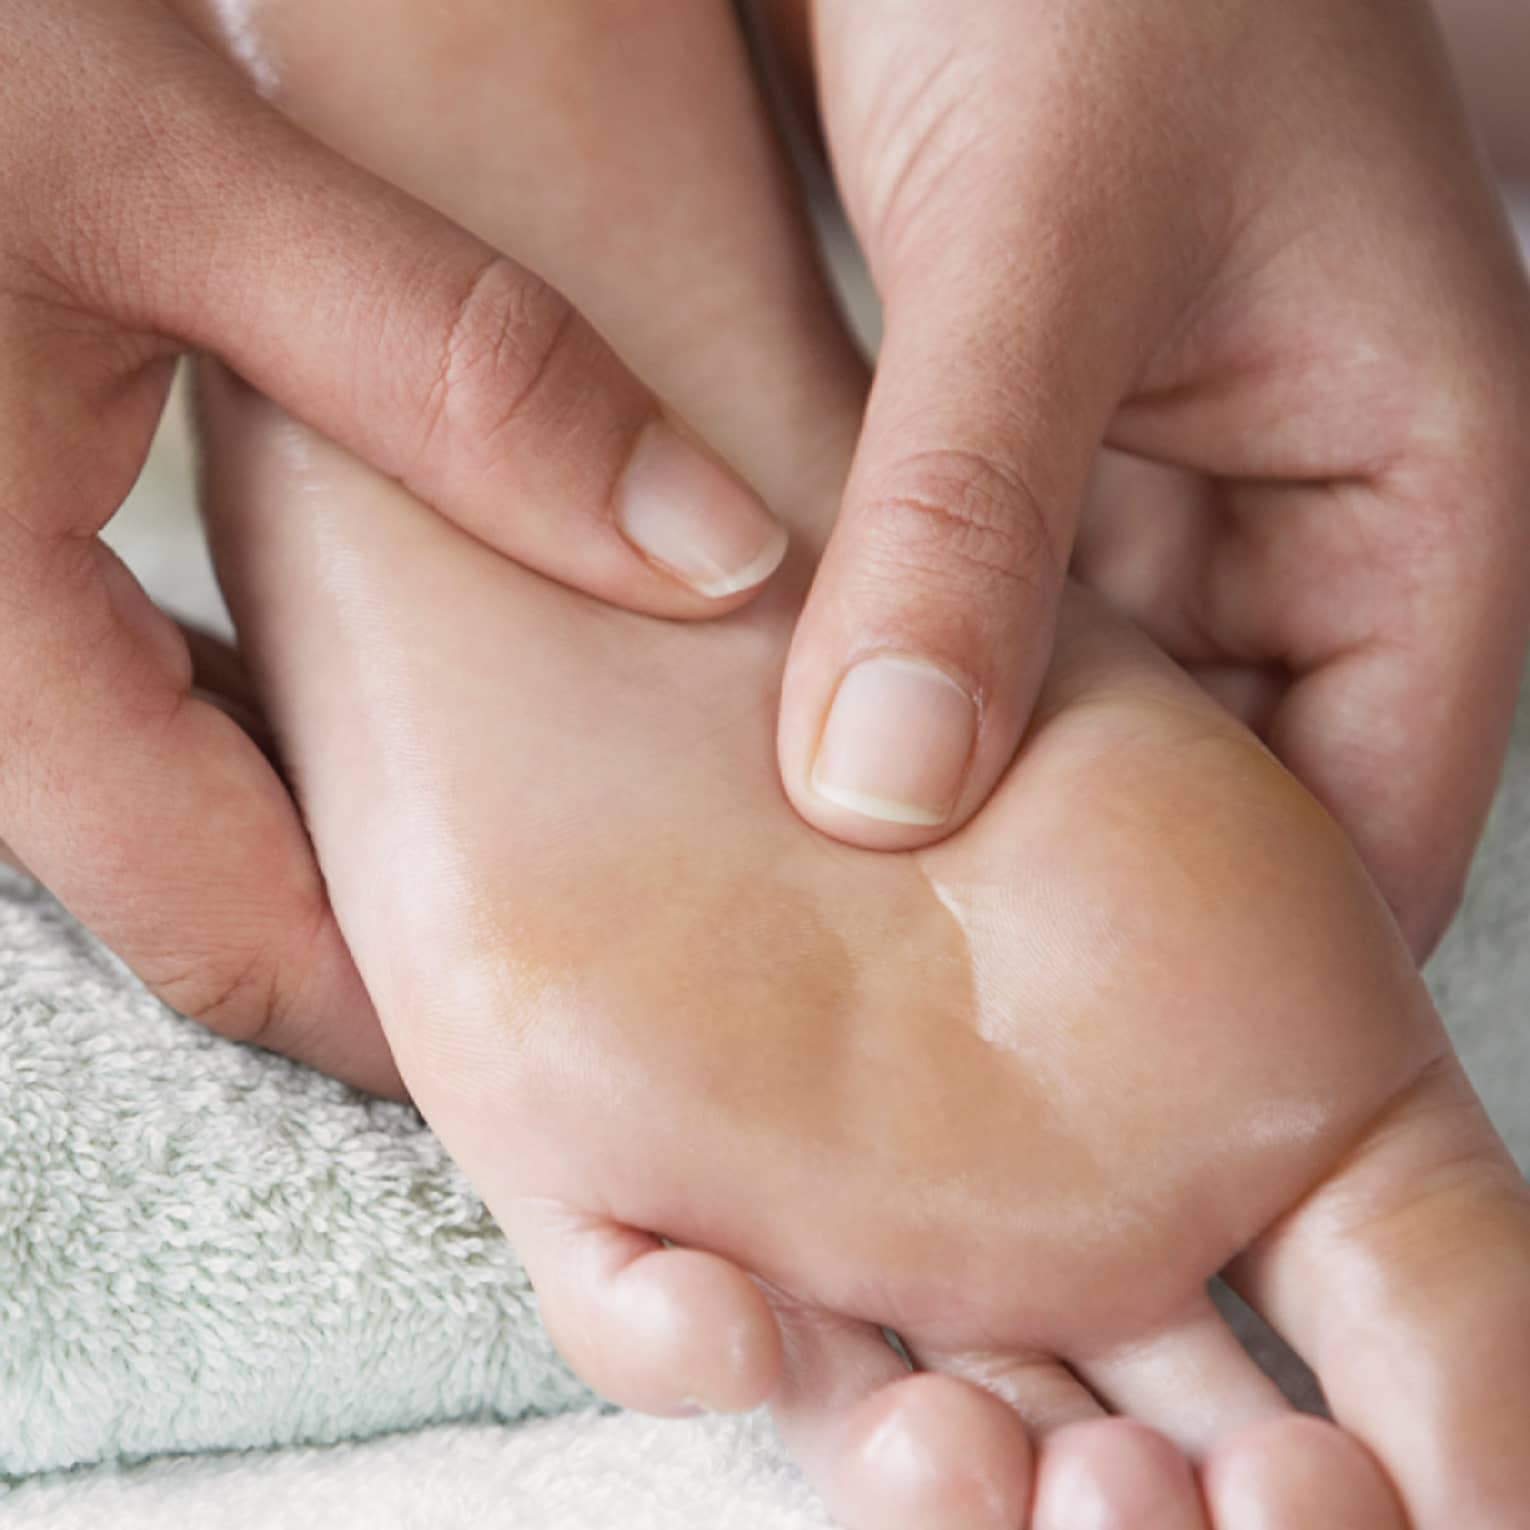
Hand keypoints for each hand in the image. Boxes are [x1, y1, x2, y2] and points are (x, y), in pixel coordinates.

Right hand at [0, 0, 780, 1089]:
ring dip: (332, 820)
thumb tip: (707, 550)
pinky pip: (130, 699)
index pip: (228, 936)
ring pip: (168, 803)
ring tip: (515, 797)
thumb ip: (450, 369)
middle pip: (203, 893)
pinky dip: (258, 716)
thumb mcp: (177, 174)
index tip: (569, 1039)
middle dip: (386, 932)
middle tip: (578, 920)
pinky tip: (377, 662)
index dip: (405, 1017)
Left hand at [762, 0, 1529, 954]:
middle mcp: (1297, 516)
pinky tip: (794, 757)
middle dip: (1083, 904)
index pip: (1375, 816)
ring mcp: (1160, 498)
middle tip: (924, 1038)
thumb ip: (969, 514)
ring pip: (1086, 717)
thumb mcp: (1041, 237)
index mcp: (1414, 485)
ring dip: (972, 794)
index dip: (1254, 975)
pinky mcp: (1032, 468)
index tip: (1094, 1094)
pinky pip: (986, 625)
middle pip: (1218, 793)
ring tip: (835, 932)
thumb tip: (892, 787)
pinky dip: (907, 688)